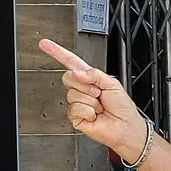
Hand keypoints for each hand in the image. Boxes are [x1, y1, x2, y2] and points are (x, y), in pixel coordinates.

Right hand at [38, 38, 149, 162]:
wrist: (125, 126)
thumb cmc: (122, 106)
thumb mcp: (112, 82)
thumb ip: (94, 74)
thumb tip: (77, 73)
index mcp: (90, 78)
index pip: (71, 62)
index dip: (57, 53)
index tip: (45, 44)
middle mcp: (82, 89)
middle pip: (68, 78)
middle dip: (85, 85)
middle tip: (98, 93)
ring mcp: (77, 103)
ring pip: (73, 94)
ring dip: (90, 100)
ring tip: (99, 106)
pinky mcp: (75, 116)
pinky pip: (75, 108)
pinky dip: (88, 111)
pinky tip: (94, 115)